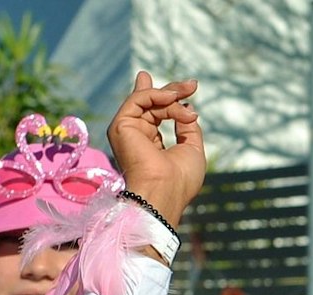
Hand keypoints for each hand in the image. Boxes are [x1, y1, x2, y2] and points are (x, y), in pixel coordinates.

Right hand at [108, 72, 204, 224]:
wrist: (165, 191)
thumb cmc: (181, 179)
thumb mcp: (192, 147)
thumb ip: (187, 125)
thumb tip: (186, 105)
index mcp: (151, 143)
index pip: (156, 113)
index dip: (170, 97)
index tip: (191, 88)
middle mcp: (136, 136)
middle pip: (152, 103)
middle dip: (173, 91)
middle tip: (192, 84)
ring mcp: (126, 131)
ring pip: (147, 100)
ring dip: (171, 96)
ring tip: (186, 97)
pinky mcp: (120, 126)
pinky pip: (138, 100)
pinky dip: (156, 95)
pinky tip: (173, 98)